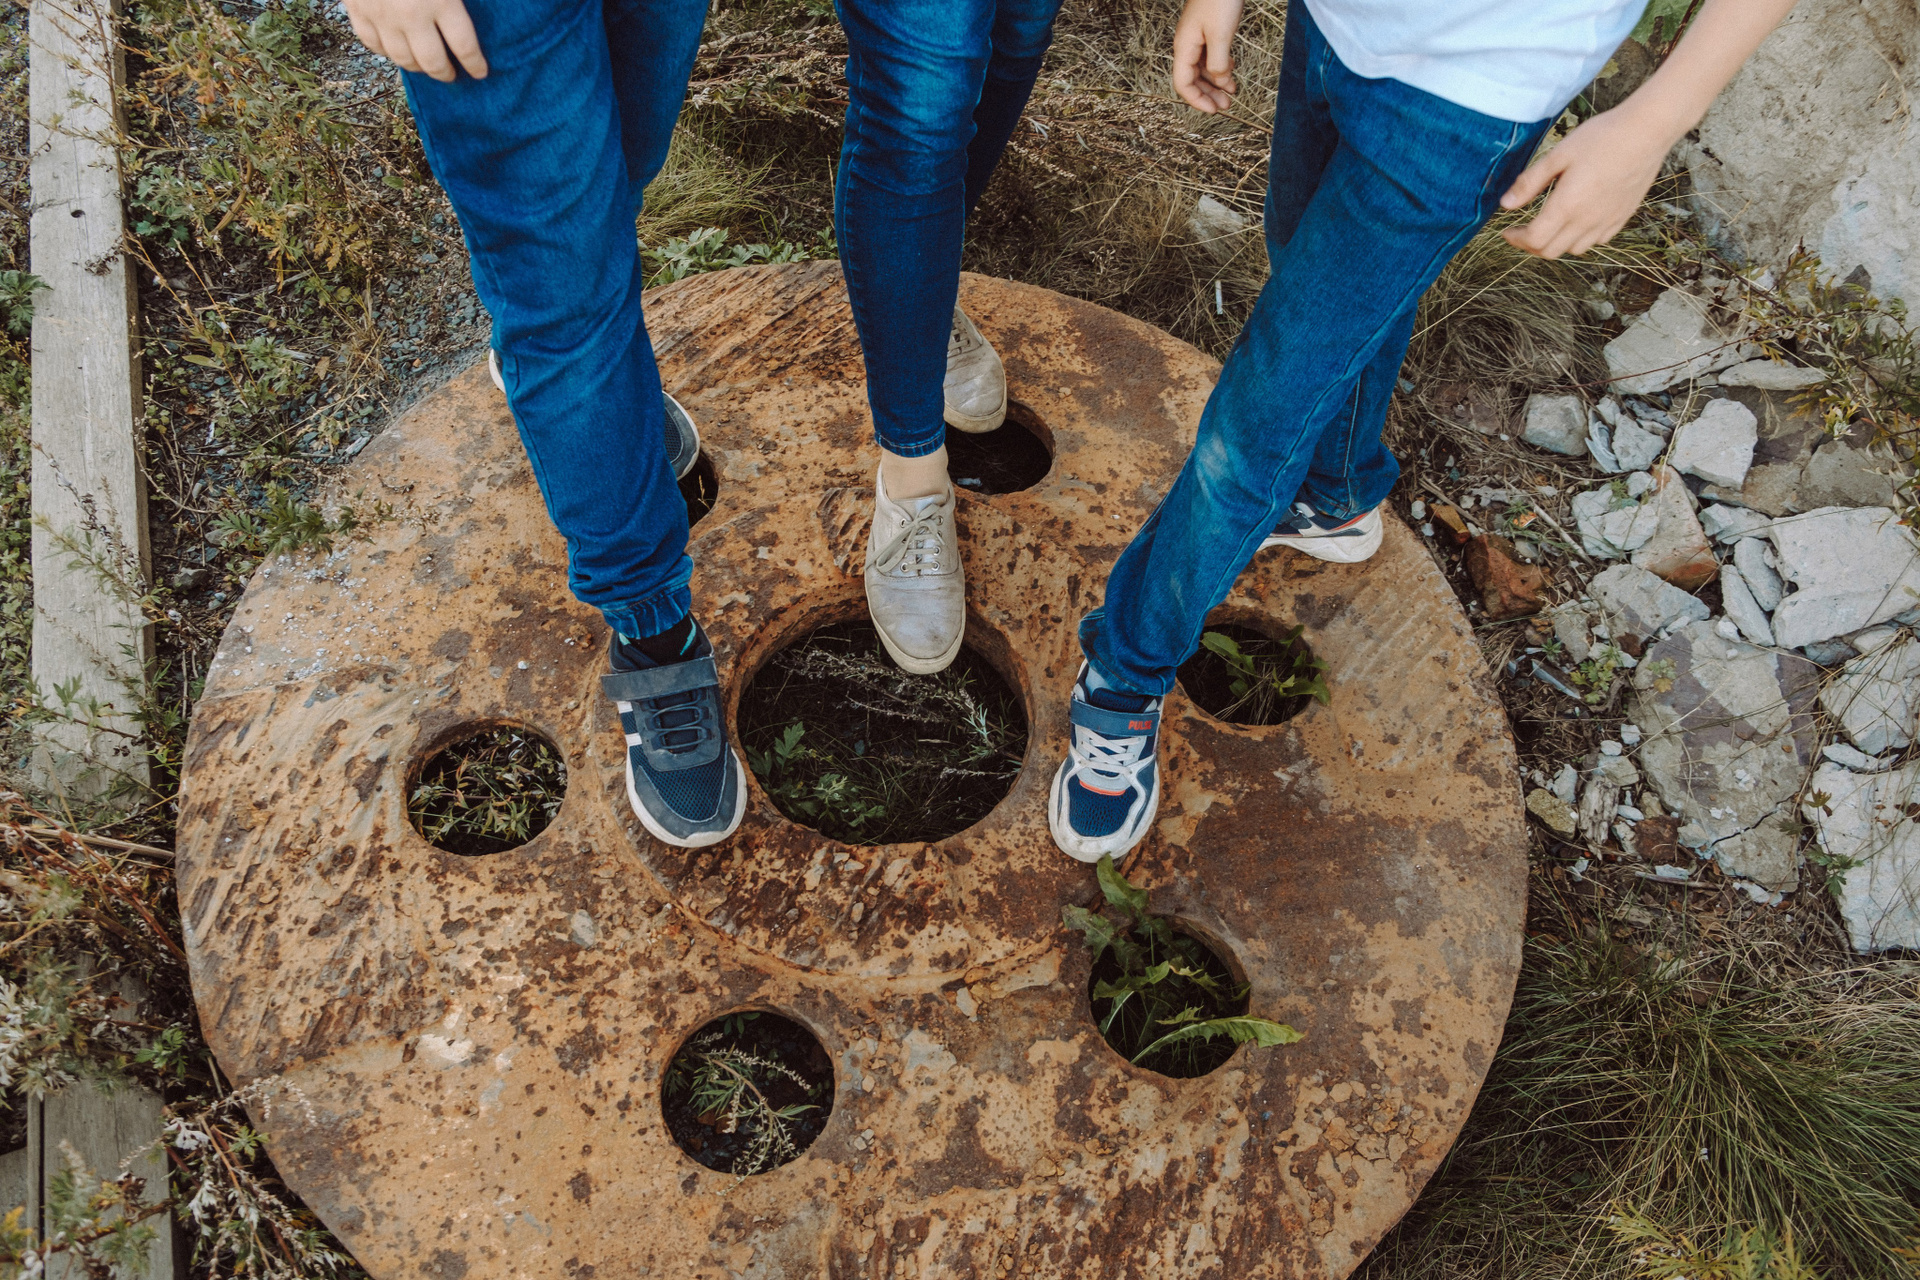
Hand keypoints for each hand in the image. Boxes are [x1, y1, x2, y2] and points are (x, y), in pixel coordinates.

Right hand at [345, 0, 486, 82]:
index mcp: (441, 0)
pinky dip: (386, 52)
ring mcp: (381, 15)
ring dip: (417, 67)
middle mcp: (411, 14)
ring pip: (402, 58)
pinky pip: (373, 44)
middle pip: (432, 62)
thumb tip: (475, 4)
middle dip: (445, 73)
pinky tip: (396, 50)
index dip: (475, 64)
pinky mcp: (358, 10)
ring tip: (426, 65)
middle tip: (452, 74)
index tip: (480, 72)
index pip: (465, 46)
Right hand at [1172, 0, 1242, 113]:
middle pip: (1192, 79)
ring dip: (1216, 82)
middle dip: (1208, 94)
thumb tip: (1218, 82)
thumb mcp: (1221, 35)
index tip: (1213, 111)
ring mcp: (1198, 37)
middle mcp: (1187, 44)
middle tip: (1226, 106)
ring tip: (1232, 93)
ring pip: (1203, 68)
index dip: (1197, 100)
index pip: (1183, 84)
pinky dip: (1221, 67)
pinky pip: (1211, 56)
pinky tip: (1231, 72)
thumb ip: (1218, 63)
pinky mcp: (1209, 30)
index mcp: (1184, 47)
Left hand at [1498, 106, 1679, 258]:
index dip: (1516, 240)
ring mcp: (1607, 221)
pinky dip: (1581, 238)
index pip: (1535, 240)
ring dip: (1556, 243)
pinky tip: (1577, 221)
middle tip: (1523, 231)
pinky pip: (1597, 240)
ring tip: (1549, 226)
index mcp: (1567, 206)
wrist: (1646, 132)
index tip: (1507, 231)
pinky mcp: (1622, 217)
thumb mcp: (1558, 155)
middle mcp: (1587, 221)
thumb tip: (1506, 205)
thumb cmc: (1601, 137)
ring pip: (1574, 249)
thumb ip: (1530, 183)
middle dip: (1531, 246)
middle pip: (1551, 251)